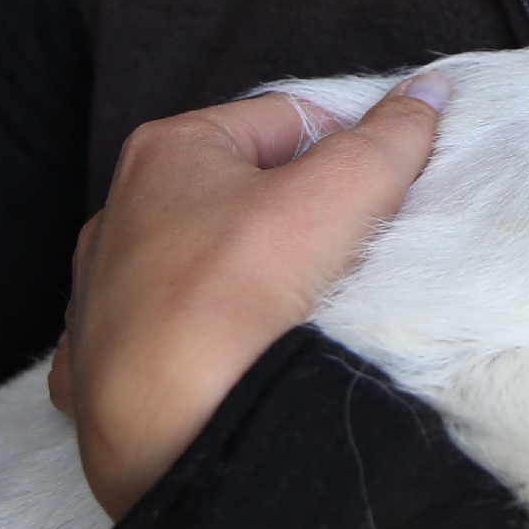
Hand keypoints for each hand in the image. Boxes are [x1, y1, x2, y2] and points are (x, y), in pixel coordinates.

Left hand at [48, 73, 449, 519]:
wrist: (173, 437)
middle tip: (353, 251)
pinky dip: (207, 341)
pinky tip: (242, 357)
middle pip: (243, 193)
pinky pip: (168, 337)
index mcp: (165, 153)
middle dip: (301, 216)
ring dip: (253, 280)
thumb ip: (391, 135)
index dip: (349, 147)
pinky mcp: (100, 372)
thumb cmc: (239, 298)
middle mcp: (118, 217)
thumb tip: (428, 91)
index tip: (385, 189)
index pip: (286, 119)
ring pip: (203, 267)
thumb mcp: (342, 191)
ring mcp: (101, 299)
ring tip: (304, 312)